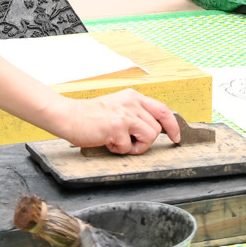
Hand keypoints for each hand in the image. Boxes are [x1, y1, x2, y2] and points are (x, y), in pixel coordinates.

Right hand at [51, 89, 180, 154]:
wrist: (69, 116)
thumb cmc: (91, 116)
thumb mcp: (118, 106)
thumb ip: (134, 113)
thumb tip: (152, 128)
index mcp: (134, 97)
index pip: (163, 109)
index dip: (173, 125)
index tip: (175, 137)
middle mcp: (132, 103)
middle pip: (157, 129)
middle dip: (146, 142)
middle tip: (129, 143)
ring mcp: (125, 115)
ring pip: (149, 138)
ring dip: (135, 147)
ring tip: (118, 142)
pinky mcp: (117, 127)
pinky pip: (129, 147)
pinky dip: (119, 150)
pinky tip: (107, 142)